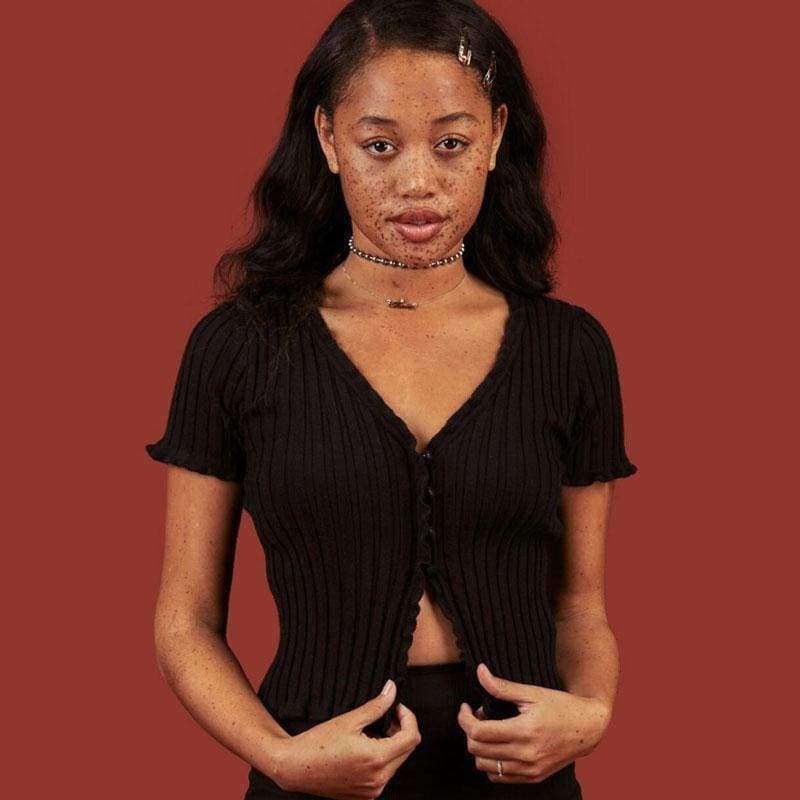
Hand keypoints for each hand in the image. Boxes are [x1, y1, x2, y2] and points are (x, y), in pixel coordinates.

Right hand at [270, 679, 420, 799]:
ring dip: (391, 744)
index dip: (408, 718)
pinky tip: (365, 747)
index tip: (396, 707)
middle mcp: (378, 780)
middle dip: (401, 730)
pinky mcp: (365, 795)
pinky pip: (384, 774)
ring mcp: (372, 791)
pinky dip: (381, 758)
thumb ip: (376, 706)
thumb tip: (392, 689)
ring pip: (396, 763)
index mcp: (376, 759)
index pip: (411, 738)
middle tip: (385, 716)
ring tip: (371, 731)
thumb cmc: (318, 743)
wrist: (295, 767)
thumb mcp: (350, 720)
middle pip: (406, 751)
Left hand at [457, 663, 610, 783]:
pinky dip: (491, 762)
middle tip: (477, 715)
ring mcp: (529, 770)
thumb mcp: (531, 692)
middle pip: (477, 751)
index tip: (465, 707)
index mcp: (524, 731)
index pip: (478, 732)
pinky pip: (500, 777)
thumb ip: (502, 686)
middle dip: (469, 731)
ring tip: (489, 729)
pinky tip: (498, 744)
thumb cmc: (560, 705)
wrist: (588, 727)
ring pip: (485, 767)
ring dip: (479, 748)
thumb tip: (479, 672)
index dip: (464, 719)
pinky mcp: (533, 778)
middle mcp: (525, 755)